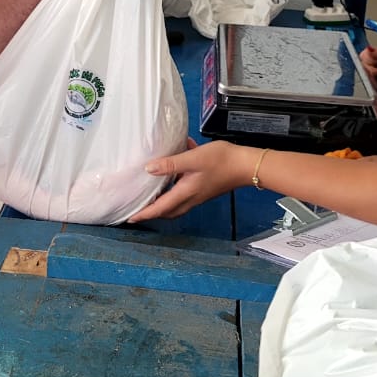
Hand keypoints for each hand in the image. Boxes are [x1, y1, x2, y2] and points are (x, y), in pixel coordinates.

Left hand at [128, 139, 248, 220]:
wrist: (245, 165)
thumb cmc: (222, 161)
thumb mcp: (193, 158)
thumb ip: (170, 163)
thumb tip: (149, 169)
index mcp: (186, 192)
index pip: (160, 208)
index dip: (144, 213)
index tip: (130, 218)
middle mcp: (191, 197)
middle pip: (168, 211)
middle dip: (153, 212)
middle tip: (139, 208)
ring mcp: (198, 194)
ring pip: (176, 203)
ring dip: (163, 202)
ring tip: (152, 192)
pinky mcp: (204, 188)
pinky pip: (184, 193)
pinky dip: (175, 187)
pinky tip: (175, 168)